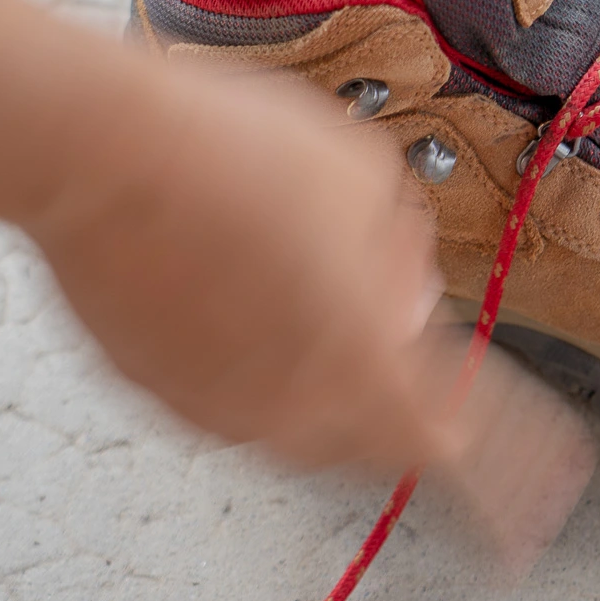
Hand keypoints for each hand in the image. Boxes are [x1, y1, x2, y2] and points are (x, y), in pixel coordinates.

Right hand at [21, 66, 449, 467]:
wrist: (102, 152)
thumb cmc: (235, 155)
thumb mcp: (366, 179)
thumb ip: (402, 256)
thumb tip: (406, 299)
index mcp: (363, 365)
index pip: (440, 440)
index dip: (478, 441)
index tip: (497, 448)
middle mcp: (288, 409)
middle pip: (367, 445)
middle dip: (395, 411)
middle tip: (407, 367)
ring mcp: (212, 406)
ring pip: (292, 422)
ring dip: (321, 386)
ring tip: (317, 315)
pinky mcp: (151, 386)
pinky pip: (225, 394)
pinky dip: (251, 367)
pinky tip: (247, 303)